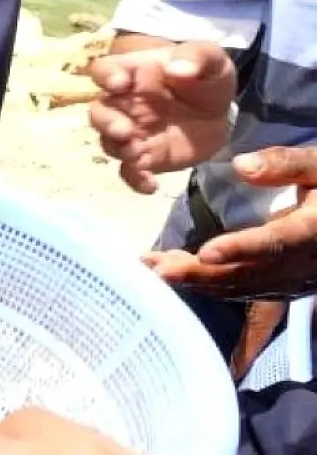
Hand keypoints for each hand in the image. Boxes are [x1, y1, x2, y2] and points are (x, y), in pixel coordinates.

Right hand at [87, 41, 235, 193]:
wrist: (219, 112)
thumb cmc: (206, 78)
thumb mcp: (210, 59)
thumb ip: (196, 57)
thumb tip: (175, 69)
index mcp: (132, 73)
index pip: (104, 70)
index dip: (106, 76)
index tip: (121, 83)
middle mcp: (123, 104)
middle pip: (99, 111)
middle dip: (106, 122)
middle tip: (125, 130)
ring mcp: (131, 133)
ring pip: (110, 142)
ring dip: (119, 149)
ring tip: (137, 153)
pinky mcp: (144, 156)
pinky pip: (130, 171)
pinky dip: (135, 179)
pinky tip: (151, 185)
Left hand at [145, 145, 316, 300]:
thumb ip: (285, 163)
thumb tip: (241, 166)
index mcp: (315, 230)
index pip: (273, 242)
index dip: (239, 249)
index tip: (204, 253)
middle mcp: (305, 262)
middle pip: (248, 272)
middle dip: (198, 273)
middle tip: (153, 269)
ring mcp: (297, 280)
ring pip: (243, 286)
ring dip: (197, 281)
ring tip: (153, 271)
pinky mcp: (289, 286)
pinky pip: (248, 291)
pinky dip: (213, 286)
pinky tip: (182, 278)